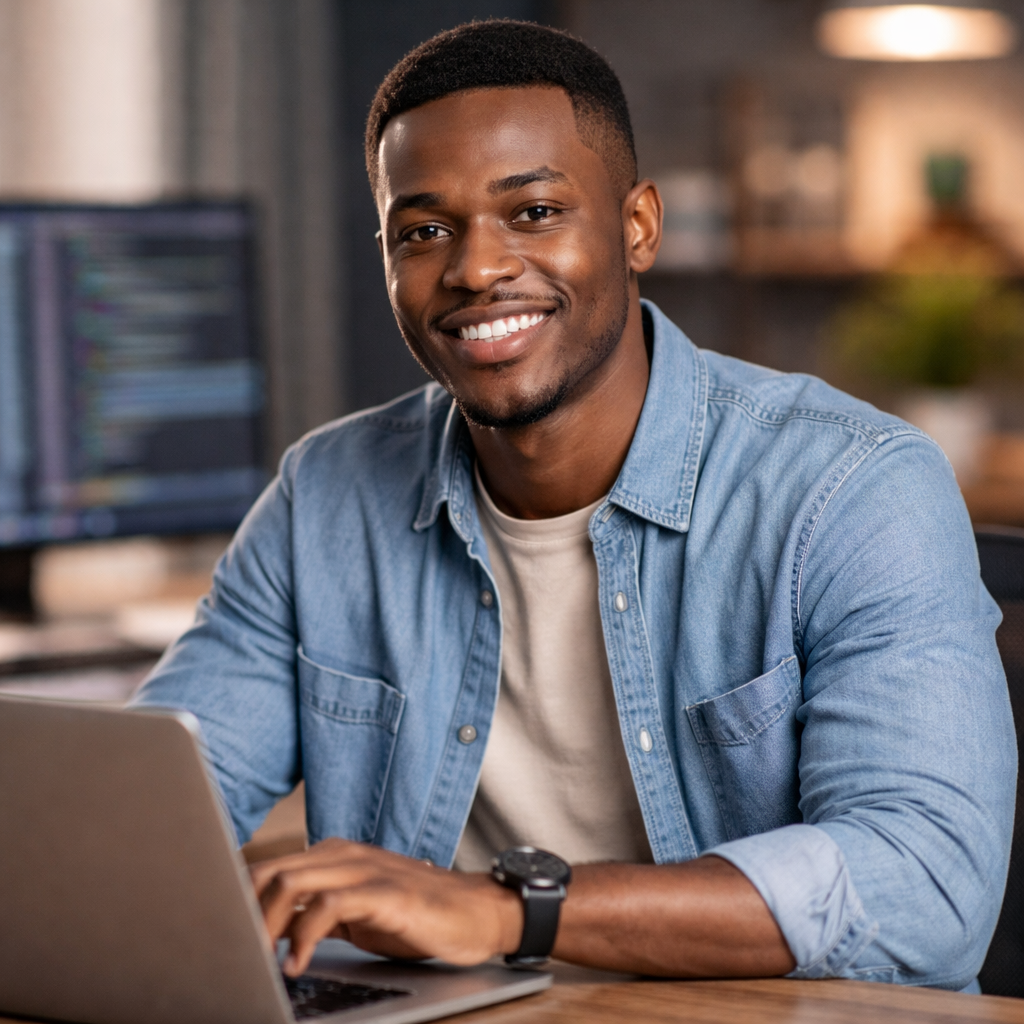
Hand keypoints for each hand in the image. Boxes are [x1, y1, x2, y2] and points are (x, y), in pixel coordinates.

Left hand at [249, 838, 523, 975]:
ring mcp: (365, 870)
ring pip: (291, 882)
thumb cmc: (416, 915)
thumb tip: (265, 933)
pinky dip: (304, 935)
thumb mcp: (355, 917)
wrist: (477, 912)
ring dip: (262, 924)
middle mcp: (344, 855)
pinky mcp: (385, 892)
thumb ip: (313, 915)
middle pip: (269, 870)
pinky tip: (297, 963)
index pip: (267, 868)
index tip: (212, 932)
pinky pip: (329, 906)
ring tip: (251, 960)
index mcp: (333, 856)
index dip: (234, 899)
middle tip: (224, 951)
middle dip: (238, 911)